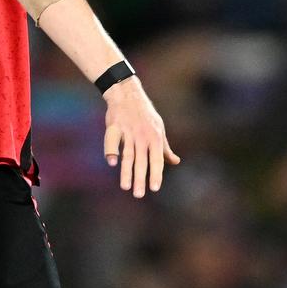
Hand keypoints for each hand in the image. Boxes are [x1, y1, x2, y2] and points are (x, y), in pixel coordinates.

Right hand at [102, 76, 180, 197]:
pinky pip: (111, 140)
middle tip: (138, 194)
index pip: (156, 160)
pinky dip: (111, 150)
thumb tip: (175, 162)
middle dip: (140, 179)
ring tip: (125, 186)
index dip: (156, 174)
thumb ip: (164, 147)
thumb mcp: (159, 128)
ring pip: (127, 154)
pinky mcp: (114, 126)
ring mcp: (127, 131)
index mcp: (155, 137)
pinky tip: (111, 162)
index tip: (154, 188)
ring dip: (126, 171)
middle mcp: (142, 135)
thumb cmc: (144, 113)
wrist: (127, 93)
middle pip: (141, 161)